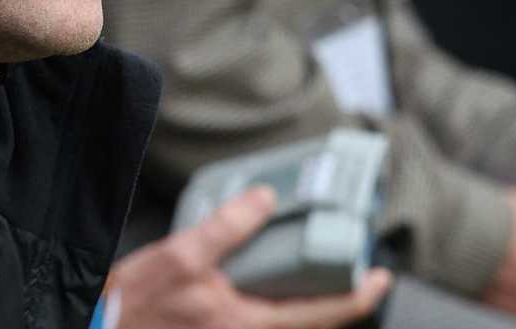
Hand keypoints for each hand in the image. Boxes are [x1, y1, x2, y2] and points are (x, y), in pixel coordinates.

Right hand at [106, 186, 392, 328]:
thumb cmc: (135, 306)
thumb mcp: (181, 257)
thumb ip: (227, 227)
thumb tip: (264, 198)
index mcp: (249, 324)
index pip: (326, 314)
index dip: (361, 294)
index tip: (381, 274)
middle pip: (312, 322)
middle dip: (338, 296)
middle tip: (354, 263)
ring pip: (288, 323)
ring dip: (309, 298)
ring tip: (316, 265)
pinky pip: (263, 321)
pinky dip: (278, 301)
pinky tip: (268, 278)